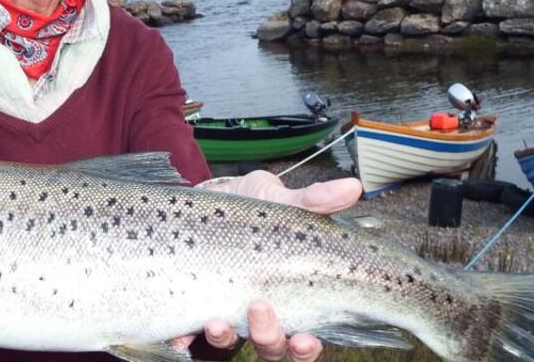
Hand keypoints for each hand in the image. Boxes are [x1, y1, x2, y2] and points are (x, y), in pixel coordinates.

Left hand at [173, 172, 361, 360]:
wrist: (214, 196)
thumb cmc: (257, 205)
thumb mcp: (284, 200)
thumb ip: (314, 200)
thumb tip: (352, 186)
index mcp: (291, 297)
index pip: (306, 337)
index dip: (307, 348)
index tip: (306, 339)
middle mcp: (262, 313)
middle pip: (271, 347)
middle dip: (268, 338)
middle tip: (259, 309)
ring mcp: (228, 311)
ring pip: (231, 343)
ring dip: (225, 339)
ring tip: (217, 322)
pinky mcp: (195, 304)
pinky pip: (189, 333)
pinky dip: (185, 338)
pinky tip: (181, 335)